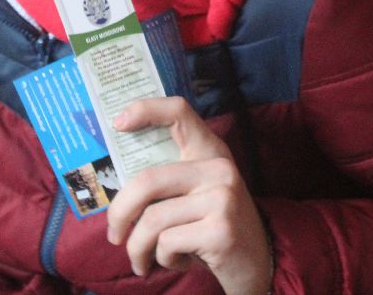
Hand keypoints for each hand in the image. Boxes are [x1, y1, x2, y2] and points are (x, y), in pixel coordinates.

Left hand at [105, 97, 271, 294]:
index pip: (179, 111)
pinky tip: (178, 261)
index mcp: (209, 151)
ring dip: (138, 247)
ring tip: (142, 259)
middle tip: (113, 234)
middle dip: (120, 212)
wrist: (259, 262)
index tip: (118, 123)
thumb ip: (167, 180)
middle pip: (148, 180)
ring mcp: (222, 198)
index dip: (146, 109)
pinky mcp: (221, 232)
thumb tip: (115, 180)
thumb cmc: (212, 226)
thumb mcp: (196, 194)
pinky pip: (167, 243)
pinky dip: (162, 259)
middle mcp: (219, 168)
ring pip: (153, 219)